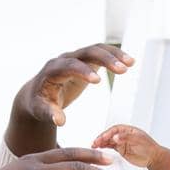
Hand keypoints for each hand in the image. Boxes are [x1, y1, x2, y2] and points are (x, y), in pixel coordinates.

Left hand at [17, 44, 134, 126]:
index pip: (69, 66)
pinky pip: (101, 53)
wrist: (38, 92)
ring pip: (96, 49)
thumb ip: (49, 114)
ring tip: (131, 63)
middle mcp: (64, 59)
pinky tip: (129, 62)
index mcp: (52, 70)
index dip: (83, 71)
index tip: (98, 81)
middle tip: (123, 69)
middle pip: (86, 52)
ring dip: (114, 54)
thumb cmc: (39, 102)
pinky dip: (114, 56)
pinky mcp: (84, 60)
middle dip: (105, 59)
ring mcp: (76, 57)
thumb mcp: (41, 110)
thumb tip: (60, 121)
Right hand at [93, 124, 166, 168]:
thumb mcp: (139, 141)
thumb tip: (115, 137)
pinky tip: (98, 148)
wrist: (154, 158)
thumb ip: (127, 138)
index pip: (116, 129)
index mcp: (129, 130)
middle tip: (96, 142)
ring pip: (109, 140)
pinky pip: (110, 146)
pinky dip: (104, 147)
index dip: (109, 133)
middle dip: (102, 138)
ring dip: (101, 142)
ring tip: (94, 146)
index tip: (104, 137)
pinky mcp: (120, 149)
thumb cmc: (149, 148)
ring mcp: (122, 142)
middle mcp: (124, 135)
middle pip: (110, 134)